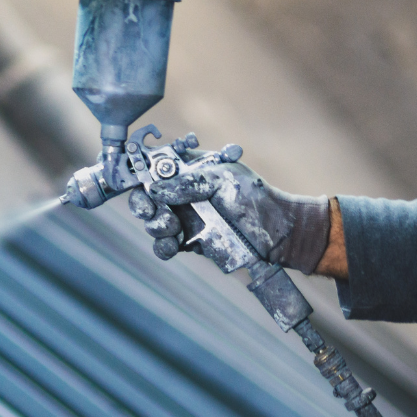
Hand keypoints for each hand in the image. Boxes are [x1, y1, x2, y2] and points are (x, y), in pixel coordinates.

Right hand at [128, 133, 331, 272]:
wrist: (278, 233)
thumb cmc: (255, 197)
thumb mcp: (223, 179)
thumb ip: (188, 182)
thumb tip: (155, 188)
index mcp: (189, 171)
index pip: (155, 169)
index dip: (140, 174)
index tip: (137, 183)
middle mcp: (182, 194)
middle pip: (146, 198)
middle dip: (143, 205)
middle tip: (151, 211)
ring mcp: (185, 218)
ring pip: (152, 223)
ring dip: (155, 226)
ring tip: (172, 227)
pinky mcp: (190, 241)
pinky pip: (165, 246)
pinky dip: (163, 247)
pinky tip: (173, 245)